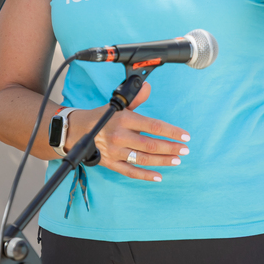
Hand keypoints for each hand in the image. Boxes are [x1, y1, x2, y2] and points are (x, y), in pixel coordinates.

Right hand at [68, 83, 190, 181]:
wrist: (77, 131)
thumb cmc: (103, 117)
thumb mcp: (119, 105)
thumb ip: (136, 98)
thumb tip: (147, 86)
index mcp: (124, 119)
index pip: (154, 126)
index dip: (172, 131)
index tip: (186, 136)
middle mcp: (120, 136)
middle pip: (151, 144)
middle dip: (171, 148)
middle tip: (185, 150)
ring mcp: (115, 151)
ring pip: (143, 159)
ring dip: (162, 161)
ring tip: (177, 160)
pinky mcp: (111, 163)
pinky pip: (130, 172)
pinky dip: (145, 175)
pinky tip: (159, 176)